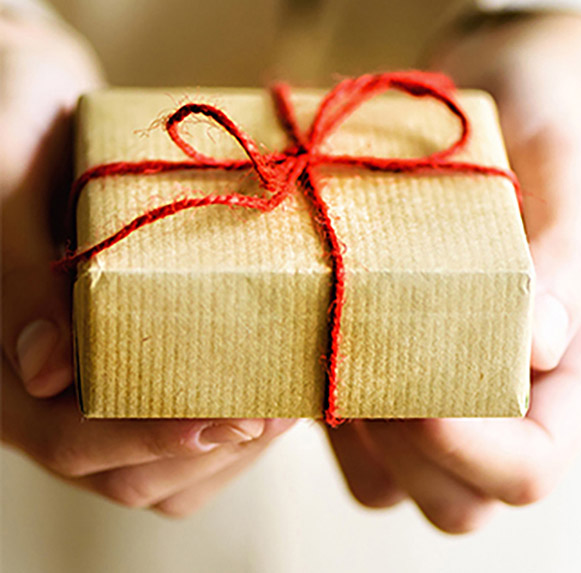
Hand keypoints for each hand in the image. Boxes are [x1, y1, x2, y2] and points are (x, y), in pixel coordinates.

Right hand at [0, 5, 295, 516]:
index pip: (67, 440)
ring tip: (294, 396)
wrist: (37, 102)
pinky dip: (243, 424)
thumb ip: (16, 274)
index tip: (235, 416)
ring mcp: (95, 389)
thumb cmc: (8, 122)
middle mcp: (42, 393)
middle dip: (213, 447)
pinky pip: (194, 437)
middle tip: (287, 404)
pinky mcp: (141, 371)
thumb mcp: (4, 178)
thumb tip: (46, 371)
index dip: (148, 438)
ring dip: (237, 444)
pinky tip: (283, 384)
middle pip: (128, 473)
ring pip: (169, 469)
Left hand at [325, 9, 580, 532]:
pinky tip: (307, 329)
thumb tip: (541, 346)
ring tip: (339, 340)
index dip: (473, 454)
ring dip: (355, 437)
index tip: (419, 392)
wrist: (505, 88)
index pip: (528, 470)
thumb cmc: (550, 115)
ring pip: (392, 485)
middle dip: (403, 454)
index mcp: (568, 369)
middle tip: (372, 360)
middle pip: (458, 501)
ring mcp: (441, 391)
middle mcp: (507, 397)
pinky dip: (314, 409)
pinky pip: (341, 443)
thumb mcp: (569, 159)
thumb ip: (570, 248)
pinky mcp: (378, 370)